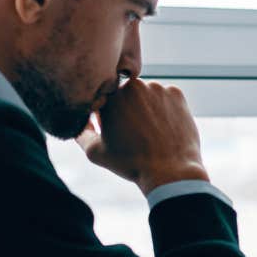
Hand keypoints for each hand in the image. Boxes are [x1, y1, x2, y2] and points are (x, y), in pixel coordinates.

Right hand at [75, 78, 208, 194]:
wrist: (170, 171)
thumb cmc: (131, 163)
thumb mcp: (95, 152)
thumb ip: (81, 133)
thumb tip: (80, 122)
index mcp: (110, 97)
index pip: (103, 100)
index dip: (106, 117)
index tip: (114, 132)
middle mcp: (133, 86)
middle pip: (126, 95)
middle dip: (126, 109)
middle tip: (133, 134)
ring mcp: (157, 88)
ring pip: (146, 95)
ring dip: (145, 108)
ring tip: (150, 133)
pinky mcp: (176, 94)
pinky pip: (166, 97)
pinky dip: (164, 109)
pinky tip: (164, 128)